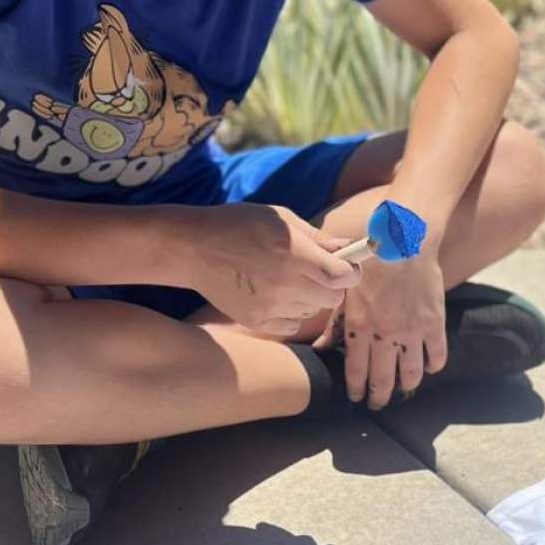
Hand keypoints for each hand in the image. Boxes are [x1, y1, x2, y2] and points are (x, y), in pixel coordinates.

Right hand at [189, 204, 359, 335]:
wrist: (194, 248)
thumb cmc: (239, 225)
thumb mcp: (281, 218)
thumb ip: (317, 237)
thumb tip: (346, 249)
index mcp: (295, 254)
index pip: (344, 277)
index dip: (350, 271)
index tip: (346, 266)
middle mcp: (285, 284)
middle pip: (333, 298)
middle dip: (332, 285)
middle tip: (316, 272)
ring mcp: (270, 307)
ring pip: (312, 312)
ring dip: (309, 299)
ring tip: (287, 279)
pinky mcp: (256, 322)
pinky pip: (291, 326)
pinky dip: (290, 313)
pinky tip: (273, 294)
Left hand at [315, 254, 446, 409]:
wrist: (404, 240)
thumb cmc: (368, 260)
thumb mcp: (344, 290)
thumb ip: (334, 323)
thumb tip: (320, 349)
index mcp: (360, 327)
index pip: (356, 371)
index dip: (356, 390)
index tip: (356, 397)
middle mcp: (386, 335)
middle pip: (383, 380)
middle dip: (378, 398)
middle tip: (377, 404)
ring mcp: (412, 331)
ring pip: (411, 374)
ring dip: (406, 386)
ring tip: (403, 388)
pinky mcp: (434, 323)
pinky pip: (437, 355)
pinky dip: (433, 366)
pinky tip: (428, 368)